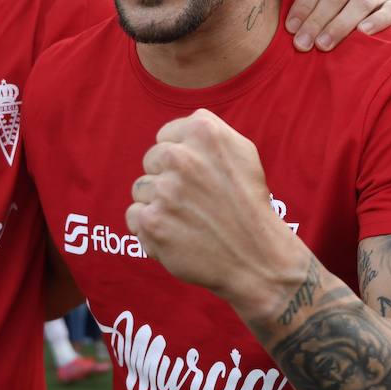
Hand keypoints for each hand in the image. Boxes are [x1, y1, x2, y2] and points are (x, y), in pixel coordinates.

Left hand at [127, 109, 297, 305]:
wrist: (256, 257)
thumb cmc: (248, 203)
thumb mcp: (241, 151)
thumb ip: (206, 132)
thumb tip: (172, 134)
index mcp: (203, 131)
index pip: (165, 136)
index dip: (180, 158)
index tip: (198, 176)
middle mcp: (181, 157)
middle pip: (151, 161)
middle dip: (167, 178)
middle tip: (195, 200)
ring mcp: (165, 190)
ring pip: (140, 188)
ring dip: (157, 203)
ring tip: (188, 218)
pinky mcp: (152, 222)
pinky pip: (134, 216)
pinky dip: (149, 227)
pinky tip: (175, 234)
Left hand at [279, 0, 390, 50]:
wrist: (350, 26)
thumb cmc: (318, 5)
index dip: (303, 3)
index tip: (290, 28)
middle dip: (317, 20)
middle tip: (302, 44)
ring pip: (361, 2)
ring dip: (340, 25)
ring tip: (323, 45)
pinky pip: (389, 11)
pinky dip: (376, 22)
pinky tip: (362, 33)